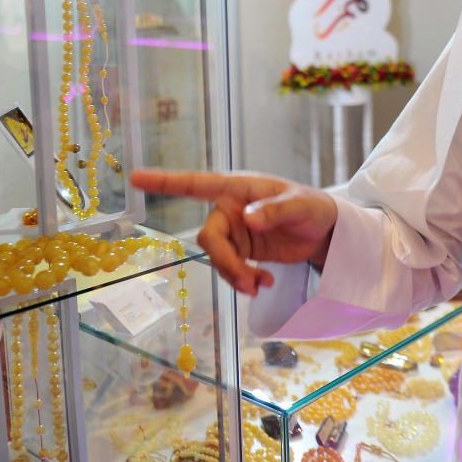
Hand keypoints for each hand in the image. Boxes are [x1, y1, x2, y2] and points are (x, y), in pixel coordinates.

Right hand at [129, 169, 338, 295]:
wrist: (325, 232)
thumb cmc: (313, 206)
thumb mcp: (300, 204)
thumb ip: (274, 210)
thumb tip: (247, 217)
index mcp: (238, 188)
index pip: (195, 184)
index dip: (165, 182)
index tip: (135, 177)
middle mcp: (229, 209)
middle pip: (208, 238)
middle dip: (225, 262)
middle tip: (248, 281)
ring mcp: (234, 232)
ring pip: (217, 258)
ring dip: (235, 276)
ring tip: (261, 284)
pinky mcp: (242, 251)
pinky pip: (230, 269)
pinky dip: (243, 280)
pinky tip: (263, 282)